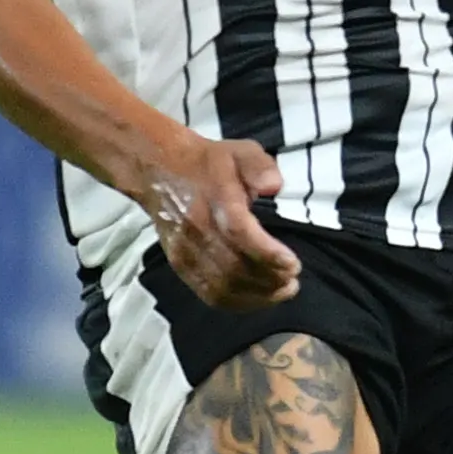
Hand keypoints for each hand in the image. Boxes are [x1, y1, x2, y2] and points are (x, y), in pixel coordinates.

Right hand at [143, 131, 298, 307]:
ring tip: (282, 290)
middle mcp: (196, 228)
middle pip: (233, 267)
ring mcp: (185, 250)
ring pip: (221, 286)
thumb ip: (260, 165)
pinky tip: (259, 297)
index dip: (268, 254)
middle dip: (269, 280)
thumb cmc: (209, 163)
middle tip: (293, 279)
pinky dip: (237, 302)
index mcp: (213, 199)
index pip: (239, 233)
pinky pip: (208, 293)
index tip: (293, 264)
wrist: (159, 171)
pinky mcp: (180, 264)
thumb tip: (274, 186)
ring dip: (256, 295)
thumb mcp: (241, 151)